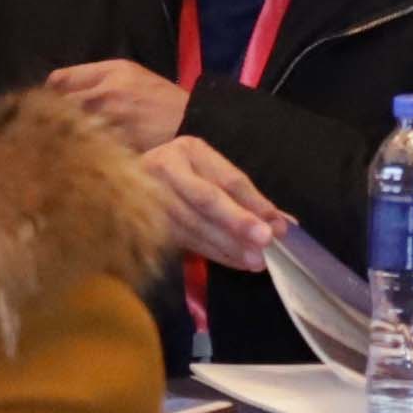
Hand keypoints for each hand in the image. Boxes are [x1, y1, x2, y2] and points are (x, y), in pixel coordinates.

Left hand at [42, 55, 188, 152]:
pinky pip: (86, 151)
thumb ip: (95, 76)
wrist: (192, 123)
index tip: (44, 105)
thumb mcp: (130, 72)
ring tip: (55, 145)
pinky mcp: (116, 148)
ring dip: (59, 137)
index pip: (59, 80)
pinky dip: (78, 154)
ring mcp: (110, 124)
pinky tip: (75, 158)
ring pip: (68, 131)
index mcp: (109, 73)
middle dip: (47, 117)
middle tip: (43, 129)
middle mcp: (106, 95)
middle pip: (58, 106)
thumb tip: (55, 85)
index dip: (47, 93)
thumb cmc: (159, 98)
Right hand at [130, 135, 288, 270]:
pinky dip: (213, 253)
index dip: (254, 202)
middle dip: (238, 223)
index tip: (277, 225)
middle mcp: (165, 168)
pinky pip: (185, 240)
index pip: (227, 178)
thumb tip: (282, 224)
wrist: (130, 182)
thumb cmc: (184, 175)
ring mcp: (149, 195)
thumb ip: (245, 196)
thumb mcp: (213, 173)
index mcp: (188, 150)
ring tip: (254, 261)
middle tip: (264, 242)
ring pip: (194, 225)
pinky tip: (234, 261)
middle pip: (207, 199)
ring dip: (227, 245)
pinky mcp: (144, 222)